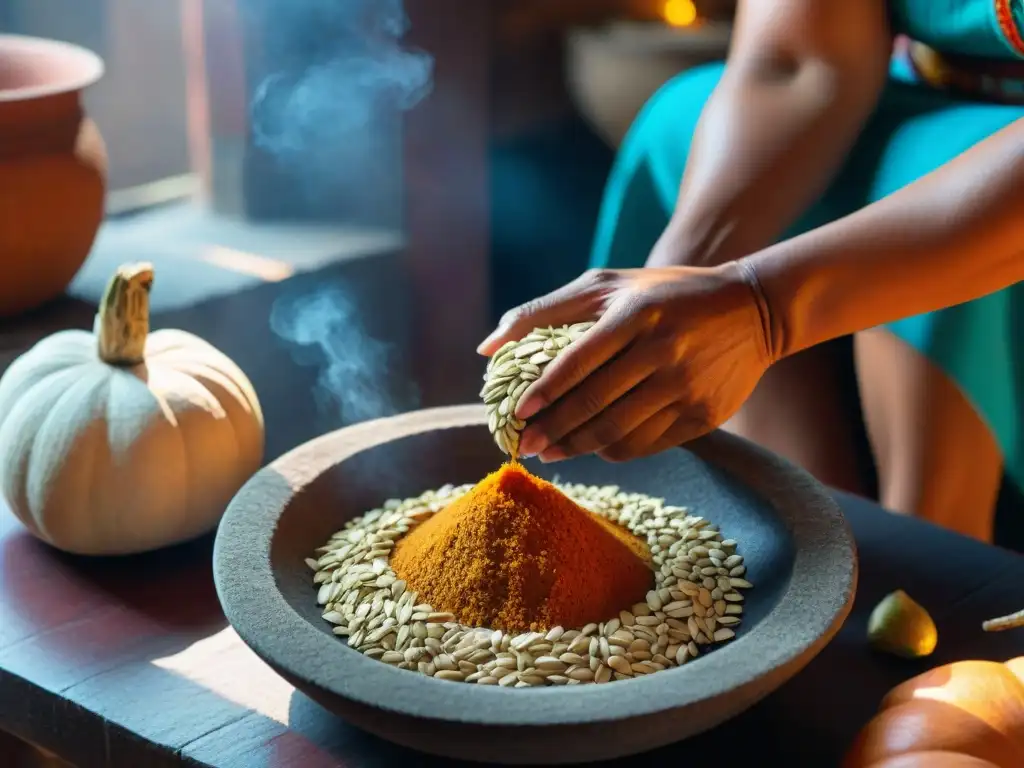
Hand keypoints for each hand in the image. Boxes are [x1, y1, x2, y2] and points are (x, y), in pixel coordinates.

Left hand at [477, 262, 776, 462]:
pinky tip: (594, 446)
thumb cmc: (662, 294)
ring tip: (550, 451)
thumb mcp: (607, 284)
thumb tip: (486, 346)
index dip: (543, 393)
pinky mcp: (704, 415)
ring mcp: (686, 387)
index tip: (517, 413)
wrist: (753, 310)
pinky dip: (613, 450)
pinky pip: (646, 444)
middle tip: (524, 445)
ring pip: (617, 432)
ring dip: (576, 448)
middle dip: (551, 430)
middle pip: (594, 404)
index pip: (577, 362)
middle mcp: (662, 351)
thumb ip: (545, 310)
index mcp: (635, 314)